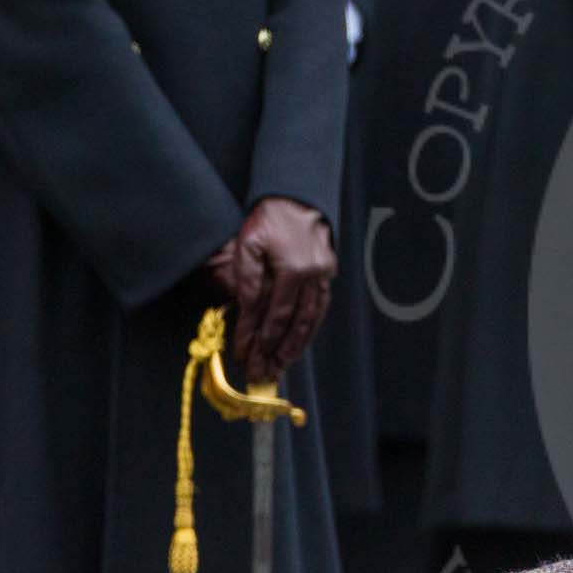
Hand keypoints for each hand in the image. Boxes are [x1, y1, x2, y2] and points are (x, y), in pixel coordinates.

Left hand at [227, 197, 335, 384]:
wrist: (297, 198)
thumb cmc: (269, 219)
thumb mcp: (248, 244)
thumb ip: (248, 279)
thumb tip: (248, 311)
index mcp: (293, 269)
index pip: (271, 314)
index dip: (256, 338)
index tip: (244, 356)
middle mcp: (313, 277)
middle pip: (294, 324)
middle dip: (276, 352)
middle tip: (263, 374)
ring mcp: (324, 277)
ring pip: (311, 320)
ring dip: (296, 345)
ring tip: (282, 365)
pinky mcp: (328, 275)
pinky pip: (320, 308)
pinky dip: (310, 328)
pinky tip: (300, 341)